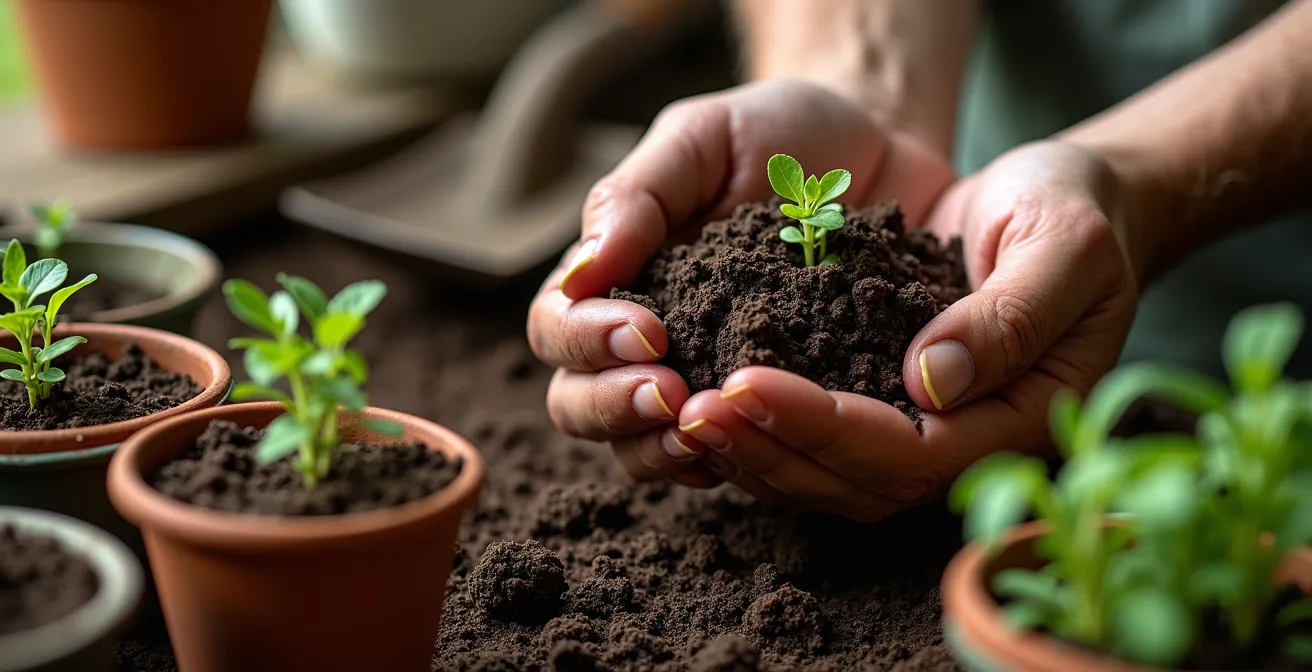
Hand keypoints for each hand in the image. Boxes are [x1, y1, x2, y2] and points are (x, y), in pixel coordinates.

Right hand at [526, 80, 953, 488]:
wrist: (881, 154)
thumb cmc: (780, 138)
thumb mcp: (704, 138)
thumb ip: (636, 195)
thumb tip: (581, 275)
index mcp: (614, 278)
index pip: (557, 327)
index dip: (586, 340)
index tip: (648, 330)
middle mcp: (644, 342)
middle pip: (578, 404)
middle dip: (612, 406)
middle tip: (670, 391)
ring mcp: (700, 381)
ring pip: (639, 450)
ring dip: (659, 449)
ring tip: (704, 430)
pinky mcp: (766, 412)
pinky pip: (728, 462)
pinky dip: (730, 466)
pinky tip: (759, 454)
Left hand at [676, 141, 1141, 520]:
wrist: (1061, 200)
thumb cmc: (1076, 212)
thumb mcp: (1066, 243)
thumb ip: (1014, 313)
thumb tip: (931, 383)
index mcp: (1019, 418)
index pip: (913, 453)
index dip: (828, 426)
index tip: (750, 382)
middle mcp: (966, 443)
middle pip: (857, 481)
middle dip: (772, 447)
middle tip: (693, 408)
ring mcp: (922, 433)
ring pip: (827, 476)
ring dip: (753, 449)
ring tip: (684, 411)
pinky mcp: (883, 404)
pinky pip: (816, 441)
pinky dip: (760, 429)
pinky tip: (704, 397)